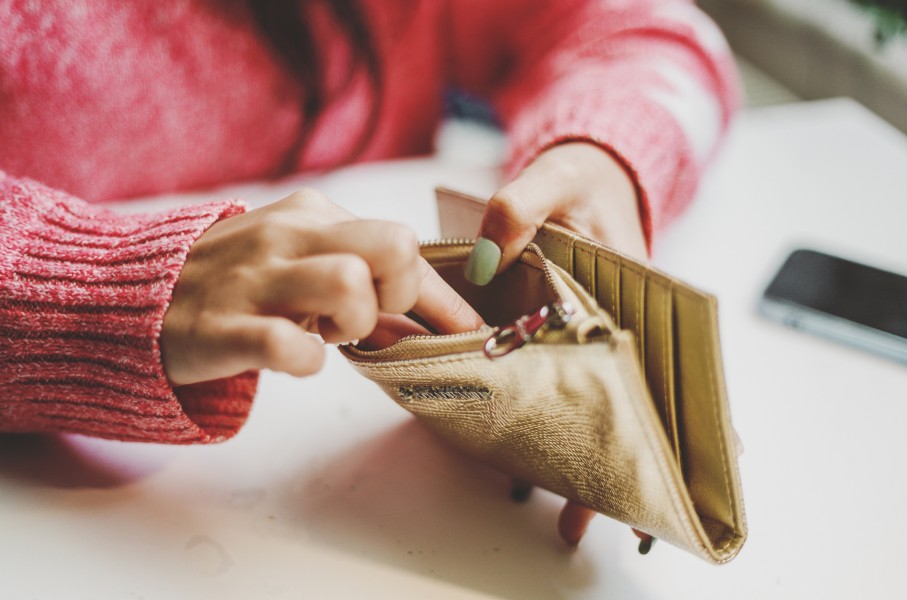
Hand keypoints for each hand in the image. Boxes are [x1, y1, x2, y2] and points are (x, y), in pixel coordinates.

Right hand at [160, 189, 483, 385]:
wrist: (136, 295)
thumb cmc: (238, 280)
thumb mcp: (298, 259)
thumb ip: (361, 278)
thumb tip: (435, 318)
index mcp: (313, 214)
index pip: (403, 244)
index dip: (445, 298)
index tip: (470, 331)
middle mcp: (289, 236)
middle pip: (393, 246)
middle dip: (400, 293)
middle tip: (370, 317)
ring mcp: (255, 279)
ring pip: (350, 285)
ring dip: (354, 324)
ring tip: (327, 334)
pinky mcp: (223, 327)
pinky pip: (288, 345)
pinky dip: (306, 361)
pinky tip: (294, 358)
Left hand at [467, 142, 651, 548]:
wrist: (578, 179)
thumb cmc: (579, 180)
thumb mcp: (554, 178)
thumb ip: (521, 207)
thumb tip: (488, 257)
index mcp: (633, 292)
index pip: (659, 364)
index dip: (671, 418)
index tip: (670, 464)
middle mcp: (618, 324)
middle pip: (625, 401)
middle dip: (615, 457)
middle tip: (592, 514)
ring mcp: (590, 337)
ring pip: (592, 405)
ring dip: (580, 454)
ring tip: (569, 517)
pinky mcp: (561, 339)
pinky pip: (557, 385)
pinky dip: (548, 420)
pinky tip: (528, 464)